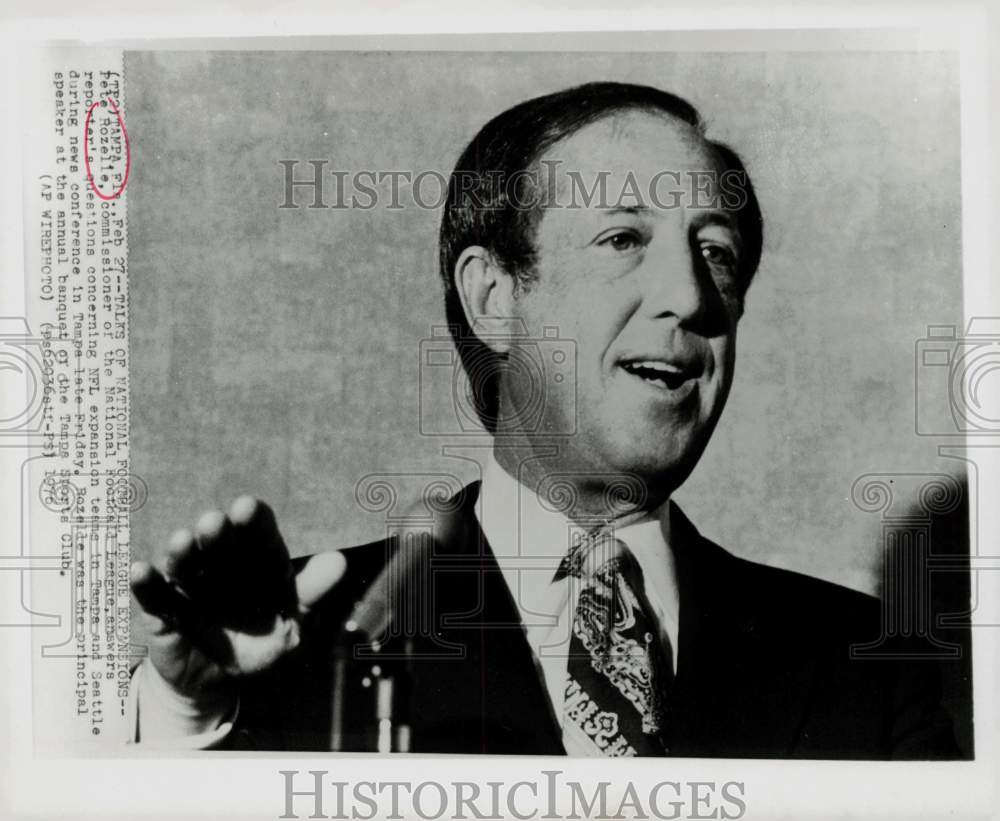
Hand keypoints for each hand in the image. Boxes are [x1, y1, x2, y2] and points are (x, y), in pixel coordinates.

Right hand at [130, 496, 345, 700]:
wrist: (218, 682)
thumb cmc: (262, 643)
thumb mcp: (292, 625)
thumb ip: (312, 593)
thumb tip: (340, 562)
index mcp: (259, 563)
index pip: (258, 536)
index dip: (253, 521)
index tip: (247, 507)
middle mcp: (224, 566)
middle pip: (220, 545)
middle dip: (217, 534)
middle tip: (214, 522)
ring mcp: (192, 586)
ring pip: (187, 565)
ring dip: (183, 553)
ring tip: (182, 541)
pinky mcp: (163, 610)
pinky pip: (154, 596)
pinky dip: (146, 584)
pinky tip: (140, 571)